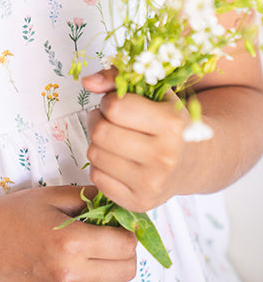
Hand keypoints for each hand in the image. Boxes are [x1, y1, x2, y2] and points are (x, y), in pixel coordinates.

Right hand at [0, 184, 136, 281]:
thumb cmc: (15, 215)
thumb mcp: (53, 196)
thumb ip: (89, 198)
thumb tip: (118, 203)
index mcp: (70, 241)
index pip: (125, 245)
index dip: (128, 232)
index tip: (119, 225)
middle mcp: (69, 273)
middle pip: (126, 271)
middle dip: (125, 253)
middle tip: (111, 239)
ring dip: (115, 274)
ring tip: (99, 257)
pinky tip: (88, 275)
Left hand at [83, 68, 188, 211]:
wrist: (193, 162)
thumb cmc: (169, 122)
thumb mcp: (154, 92)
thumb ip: (118, 78)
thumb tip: (87, 82)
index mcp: (172, 124)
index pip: (115, 107)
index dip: (109, 102)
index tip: (118, 104)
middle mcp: (165, 156)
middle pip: (101, 132)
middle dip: (98, 120)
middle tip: (109, 120)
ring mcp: (152, 184)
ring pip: (95, 154)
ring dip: (97, 143)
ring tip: (114, 138)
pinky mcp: (139, 203)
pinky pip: (96, 178)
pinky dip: (101, 166)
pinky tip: (117, 160)